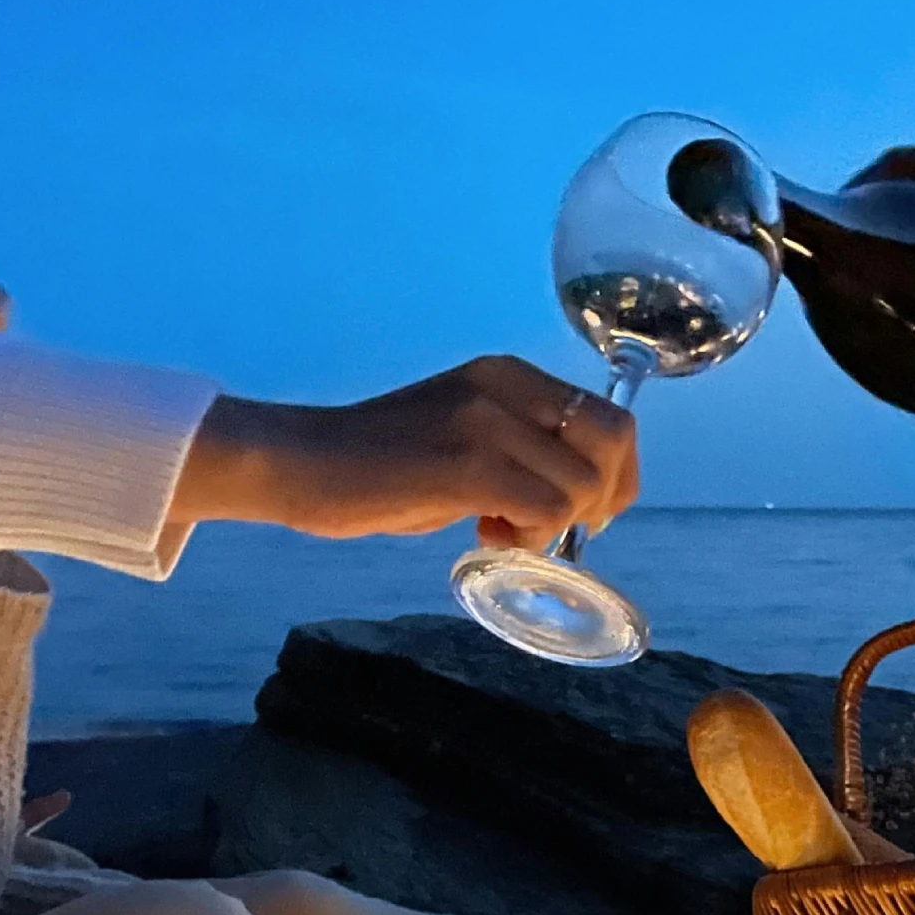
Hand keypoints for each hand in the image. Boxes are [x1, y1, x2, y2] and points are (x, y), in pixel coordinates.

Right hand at [172, 356, 637, 549]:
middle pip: (613, 443)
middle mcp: (508, 386)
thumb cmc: (380, 466)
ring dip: (554, 526)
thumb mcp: (467, 443)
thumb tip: (579, 502)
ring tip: (498, 531)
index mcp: (511, 376)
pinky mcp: (468, 463)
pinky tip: (485, 536)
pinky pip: (545, 510)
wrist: (300, 460)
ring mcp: (489, 420)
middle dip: (600, 500)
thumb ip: (522, 456)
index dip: (613, 478)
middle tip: (548, 528)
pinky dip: (530, 537)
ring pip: (582, 485)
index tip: (577, 513)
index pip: (612, 421)